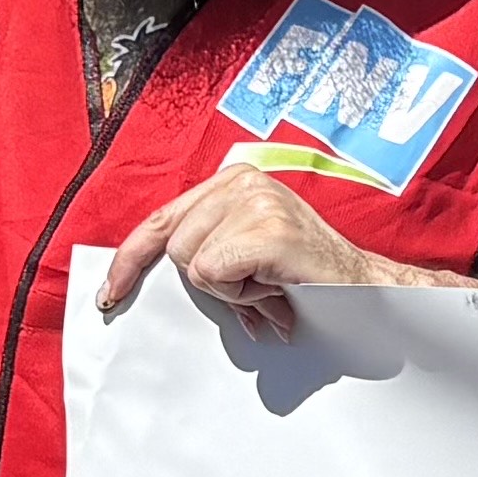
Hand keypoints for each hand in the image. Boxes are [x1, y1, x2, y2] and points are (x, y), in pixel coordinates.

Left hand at [97, 165, 465, 339]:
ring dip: (229, 291)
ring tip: (270, 286)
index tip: (110, 294)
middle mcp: (242, 181)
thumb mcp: (246, 255)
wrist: (366, 291)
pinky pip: (214, 274)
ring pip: (193, 262)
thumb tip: (146, 273)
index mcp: (233, 181)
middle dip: (209, 282)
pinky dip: (241, 295)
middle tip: (256, 290)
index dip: (131, 259)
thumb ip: (205, 251)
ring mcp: (256, 200)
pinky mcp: (267, 229)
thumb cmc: (308, 278)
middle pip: (174, 246)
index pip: (162, 219)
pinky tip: (275, 288)